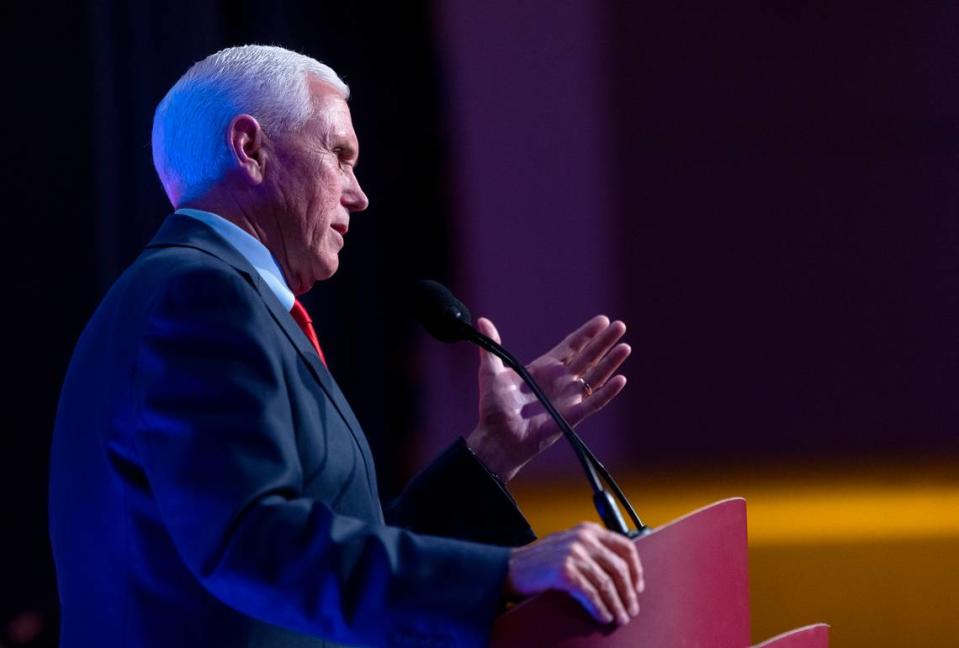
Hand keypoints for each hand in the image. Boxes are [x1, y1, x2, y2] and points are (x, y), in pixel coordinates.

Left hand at [466, 315, 629, 481]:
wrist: (496, 437)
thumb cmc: (493, 408)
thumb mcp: (491, 372)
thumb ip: (490, 346)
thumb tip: (481, 320)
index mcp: (544, 369)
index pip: (571, 346)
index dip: (587, 333)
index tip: (602, 320)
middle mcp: (560, 381)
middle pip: (588, 357)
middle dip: (604, 341)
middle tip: (620, 325)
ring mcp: (568, 399)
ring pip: (595, 376)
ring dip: (611, 362)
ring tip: (625, 346)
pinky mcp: (571, 416)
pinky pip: (594, 403)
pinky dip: (608, 392)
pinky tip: (621, 379)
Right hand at [505, 522, 643, 625]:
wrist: (510, 567)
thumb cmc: (539, 560)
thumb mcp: (569, 545)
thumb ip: (592, 551)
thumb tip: (619, 576)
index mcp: (587, 530)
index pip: (625, 546)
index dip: (636, 569)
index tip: (637, 586)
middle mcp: (583, 538)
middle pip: (618, 568)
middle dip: (628, 593)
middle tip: (631, 609)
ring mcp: (573, 553)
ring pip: (607, 583)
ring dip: (616, 604)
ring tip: (619, 617)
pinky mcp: (564, 571)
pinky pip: (591, 593)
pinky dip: (600, 607)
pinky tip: (603, 615)